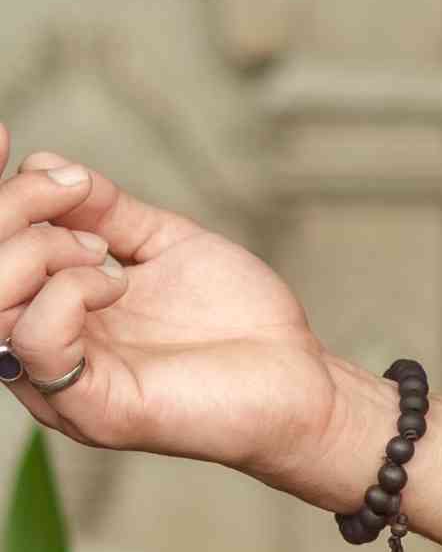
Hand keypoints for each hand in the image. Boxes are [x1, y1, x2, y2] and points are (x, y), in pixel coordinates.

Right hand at [0, 121, 349, 488]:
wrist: (302, 378)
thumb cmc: (237, 320)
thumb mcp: (164, 244)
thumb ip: (103, 210)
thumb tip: (43, 163)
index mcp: (49, 312)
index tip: (7, 140)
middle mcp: (41, 351)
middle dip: (10, 209)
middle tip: (72, 191)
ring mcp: (61, 386)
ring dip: (37, 251)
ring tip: (100, 248)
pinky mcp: (94, 410)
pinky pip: (36, 344)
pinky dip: (66, 293)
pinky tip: (115, 284)